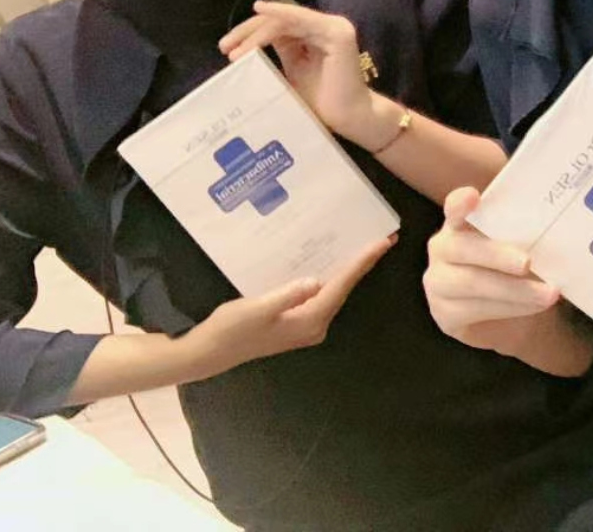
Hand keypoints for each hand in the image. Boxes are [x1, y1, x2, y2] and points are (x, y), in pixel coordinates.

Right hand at [181, 236, 394, 379]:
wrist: (208, 353)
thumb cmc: (230, 330)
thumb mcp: (257, 309)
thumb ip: (287, 294)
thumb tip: (315, 281)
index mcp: (309, 321)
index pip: (342, 286)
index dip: (362, 263)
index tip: (383, 243)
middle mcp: (314, 326)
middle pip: (344, 289)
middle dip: (362, 264)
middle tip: (383, 239)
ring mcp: (306, 327)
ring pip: (334, 293)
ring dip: (348, 270)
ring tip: (366, 247)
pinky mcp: (296, 323)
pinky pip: (321, 297)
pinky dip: (331, 278)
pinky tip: (333, 263)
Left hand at [220, 1, 389, 147]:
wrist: (349, 119)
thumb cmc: (321, 104)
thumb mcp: (292, 75)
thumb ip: (279, 56)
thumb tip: (246, 48)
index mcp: (315, 35)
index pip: (278, 26)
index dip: (250, 33)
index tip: (226, 49)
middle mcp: (326, 26)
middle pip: (279, 21)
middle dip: (248, 31)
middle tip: (224, 46)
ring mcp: (333, 27)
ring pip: (286, 21)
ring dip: (256, 31)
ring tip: (234, 49)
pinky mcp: (337, 34)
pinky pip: (302, 20)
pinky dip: (280, 14)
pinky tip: (260, 12)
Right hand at [423, 187, 561, 356]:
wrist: (514, 318)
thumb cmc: (520, 272)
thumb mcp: (526, 246)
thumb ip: (528, 232)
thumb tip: (559, 223)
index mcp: (461, 223)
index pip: (455, 208)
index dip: (460, 203)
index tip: (474, 196)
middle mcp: (442, 249)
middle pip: (463, 247)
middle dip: (498, 255)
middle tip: (528, 263)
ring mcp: (437, 282)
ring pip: (473, 282)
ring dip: (516, 289)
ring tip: (549, 293)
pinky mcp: (444, 314)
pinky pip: (477, 309)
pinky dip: (512, 307)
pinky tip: (535, 306)